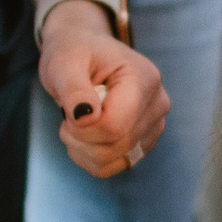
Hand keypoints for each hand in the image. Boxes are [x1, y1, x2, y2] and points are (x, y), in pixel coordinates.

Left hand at [39, 7, 169, 178]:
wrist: (85, 54)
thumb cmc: (75, 53)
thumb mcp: (64, 63)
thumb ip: (73, 89)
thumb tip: (85, 118)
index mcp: (144, 79)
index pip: (114, 126)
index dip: (81, 128)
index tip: (68, 110)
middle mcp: (157, 105)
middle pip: (114, 146)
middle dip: (79, 137)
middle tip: (68, 114)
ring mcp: (154, 127)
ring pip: (111, 161)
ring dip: (82, 148)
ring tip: (77, 122)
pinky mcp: (143, 144)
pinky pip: (111, 168)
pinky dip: (89, 158)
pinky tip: (84, 136)